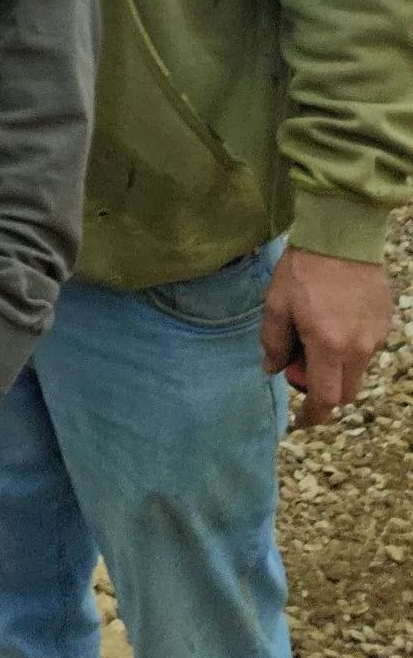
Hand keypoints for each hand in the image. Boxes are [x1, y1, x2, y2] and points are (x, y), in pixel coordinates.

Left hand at [260, 245, 392, 426]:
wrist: (342, 236)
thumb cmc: (303, 269)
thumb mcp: (276, 304)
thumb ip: (273, 342)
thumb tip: (272, 369)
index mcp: (329, 346)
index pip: (325, 398)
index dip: (313, 415)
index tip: (301, 421)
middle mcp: (358, 348)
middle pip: (345, 392)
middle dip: (324, 392)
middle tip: (301, 369)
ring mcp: (376, 336)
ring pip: (357, 371)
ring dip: (336, 369)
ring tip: (315, 335)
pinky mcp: (384, 323)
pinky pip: (366, 349)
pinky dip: (348, 349)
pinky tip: (333, 321)